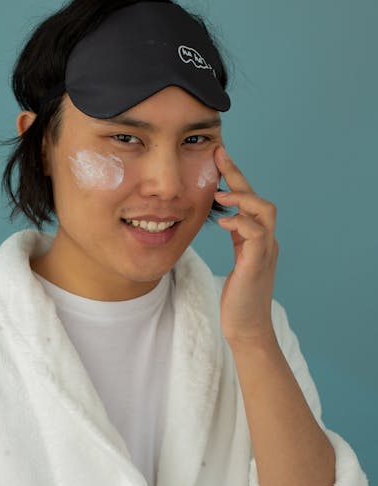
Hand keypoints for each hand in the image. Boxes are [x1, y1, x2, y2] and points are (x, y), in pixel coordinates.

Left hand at [214, 145, 278, 347]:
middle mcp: (267, 241)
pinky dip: (240, 223)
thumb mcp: (236, 263)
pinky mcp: (257, 264)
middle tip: (219, 156)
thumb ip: (235, 240)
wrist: (247, 328)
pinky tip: (223, 222)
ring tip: (220, 195)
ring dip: (242, 198)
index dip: (236, 179)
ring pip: (265, 211)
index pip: (250, 201)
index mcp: (259, 239)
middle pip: (259, 198)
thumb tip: (220, 219)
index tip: (219, 158)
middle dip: (239, 175)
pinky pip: (256, 234)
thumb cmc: (237, 300)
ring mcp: (265, 252)